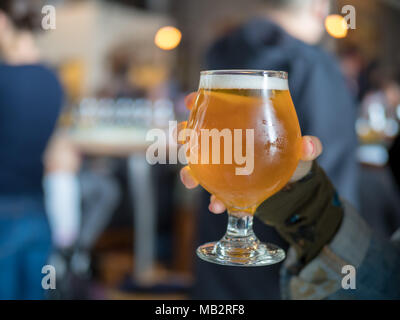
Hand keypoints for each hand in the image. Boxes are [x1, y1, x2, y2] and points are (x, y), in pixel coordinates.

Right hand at [179, 92, 322, 213]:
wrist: (291, 186)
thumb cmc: (291, 156)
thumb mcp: (299, 150)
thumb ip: (307, 147)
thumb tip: (310, 147)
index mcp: (241, 124)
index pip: (215, 107)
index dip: (200, 100)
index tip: (191, 100)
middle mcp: (226, 142)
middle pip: (197, 134)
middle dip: (185, 135)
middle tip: (183, 139)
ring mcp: (223, 165)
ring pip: (197, 165)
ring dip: (189, 172)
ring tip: (190, 180)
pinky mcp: (226, 186)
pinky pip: (214, 192)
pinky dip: (214, 200)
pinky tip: (216, 206)